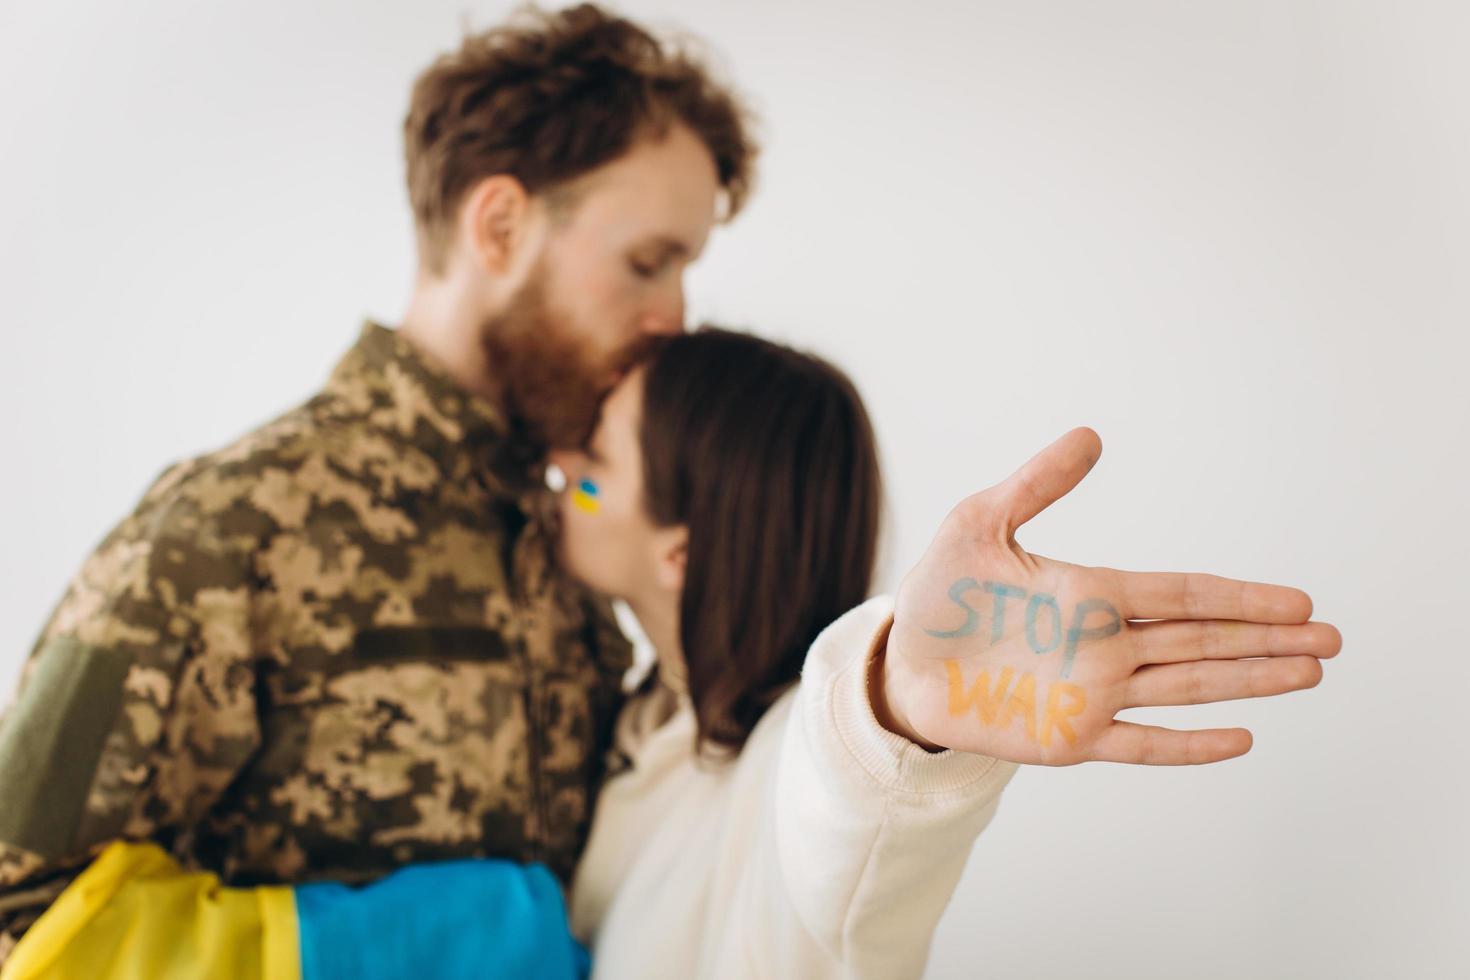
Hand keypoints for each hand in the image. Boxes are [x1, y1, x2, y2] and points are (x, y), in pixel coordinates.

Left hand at [882, 428, 1340, 764]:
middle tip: (1332, 638)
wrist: (900, 663)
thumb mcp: (979, 524)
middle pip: (1202, 641)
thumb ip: (1036, 484)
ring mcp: (1092, 695)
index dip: (1240, 597)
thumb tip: (1091, 434)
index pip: (1182, 594)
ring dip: (1249, 682)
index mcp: (1090, 594)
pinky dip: (1189, 745)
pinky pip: (1141, 744)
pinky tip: (1242, 737)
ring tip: (1310, 672)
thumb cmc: (938, 593)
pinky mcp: (1069, 739)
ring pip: (1188, 688)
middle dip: (1267, 639)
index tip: (1297, 599)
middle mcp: (1104, 646)